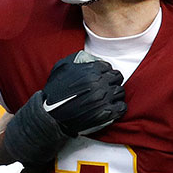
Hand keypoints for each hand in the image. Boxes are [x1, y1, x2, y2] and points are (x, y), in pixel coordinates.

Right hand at [4, 51, 125, 164]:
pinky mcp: (106, 113)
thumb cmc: (55, 91)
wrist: (51, 114)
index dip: (104, 71)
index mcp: (91, 71)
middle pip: (117, 78)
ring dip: (115, 93)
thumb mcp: (62, 67)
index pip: (108, 67)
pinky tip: (111, 107)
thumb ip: (78, 59)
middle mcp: (99, 83)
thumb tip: (89, 58)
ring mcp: (104, 99)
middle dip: (112, 81)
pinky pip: (121, 107)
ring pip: (120, 92)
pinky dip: (118, 107)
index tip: (101, 77)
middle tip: (106, 86)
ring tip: (107, 97)